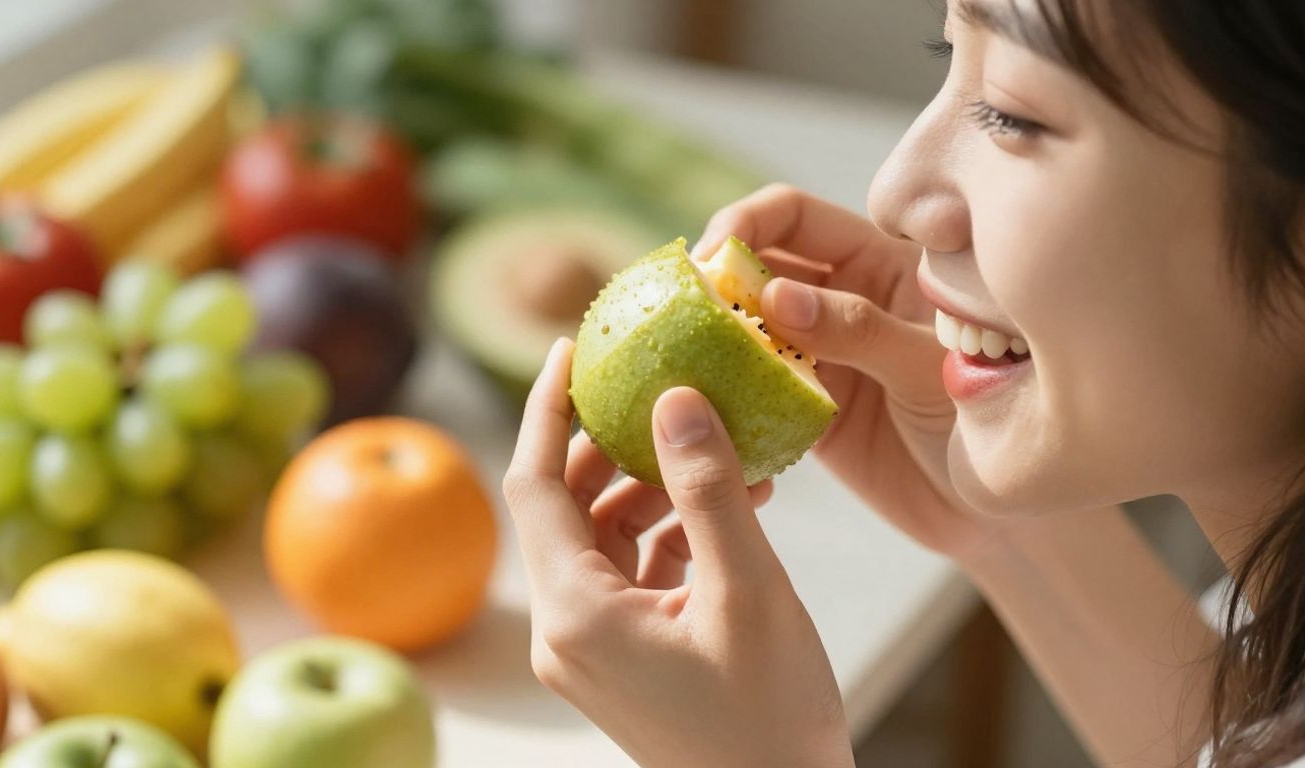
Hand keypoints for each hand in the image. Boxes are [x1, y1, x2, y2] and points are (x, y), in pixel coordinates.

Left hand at [503, 339, 853, 767]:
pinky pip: (634, 571)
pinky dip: (674, 531)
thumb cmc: (771, 722)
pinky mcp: (624, 656)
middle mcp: (567, 629)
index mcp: (576, 612)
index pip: (534, 483)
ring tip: (725, 445)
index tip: (571, 346)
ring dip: (658, 486)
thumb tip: (675, 399)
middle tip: (664, 382)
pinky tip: (736, 503)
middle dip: (616, 441)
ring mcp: (593, 646)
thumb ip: (707, 491)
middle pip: (568, 505)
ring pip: (605, 535)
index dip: (549, 408)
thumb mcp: (748, 594)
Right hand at [692, 184, 994, 559]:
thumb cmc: (986, 419)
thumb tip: (775, 298)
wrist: (998, 510)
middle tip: (682, 312)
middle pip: (754, 268)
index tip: (714, 257)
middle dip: (715, 283)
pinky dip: (721, 397)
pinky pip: (747, 393)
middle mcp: (838, 300)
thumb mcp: (928, 365)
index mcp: (878, 261)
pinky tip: (703, 410)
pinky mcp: (798, 411)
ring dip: (709, 340)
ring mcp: (814, 355)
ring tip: (679, 360)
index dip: (747, 223)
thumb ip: (860, 329)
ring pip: (743, 330)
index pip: (795, 217)